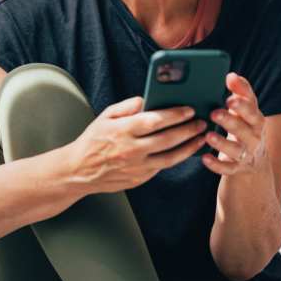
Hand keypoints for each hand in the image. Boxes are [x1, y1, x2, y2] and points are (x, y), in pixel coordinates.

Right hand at [67, 96, 208, 193]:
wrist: (78, 171)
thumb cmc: (93, 140)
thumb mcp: (105, 116)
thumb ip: (127, 106)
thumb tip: (148, 100)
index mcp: (122, 131)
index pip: (154, 121)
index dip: (175, 115)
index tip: (189, 109)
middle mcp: (131, 150)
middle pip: (167, 139)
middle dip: (188, 130)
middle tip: (202, 122)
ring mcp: (136, 167)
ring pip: (170, 158)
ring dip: (189, 147)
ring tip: (200, 138)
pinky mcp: (138, 180)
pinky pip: (161, 168)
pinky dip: (175, 158)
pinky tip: (185, 150)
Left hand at [202, 72, 265, 175]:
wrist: (255, 162)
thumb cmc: (246, 128)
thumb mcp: (246, 111)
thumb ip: (240, 92)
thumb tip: (231, 75)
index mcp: (256, 121)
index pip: (252, 111)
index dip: (242, 106)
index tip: (229, 99)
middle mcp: (254, 138)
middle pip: (244, 130)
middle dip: (230, 121)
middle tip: (214, 113)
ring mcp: (246, 154)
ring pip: (236, 150)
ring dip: (222, 143)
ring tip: (208, 135)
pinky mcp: (236, 168)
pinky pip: (227, 168)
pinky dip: (216, 164)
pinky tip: (204, 157)